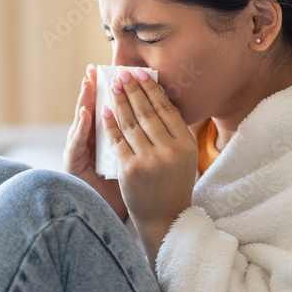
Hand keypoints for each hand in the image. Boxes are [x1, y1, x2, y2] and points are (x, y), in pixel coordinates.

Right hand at [62, 64, 128, 221]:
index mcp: (102, 139)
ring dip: (84, 101)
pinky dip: (81, 127)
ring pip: (80, 122)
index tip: (107, 70)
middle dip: (91, 89)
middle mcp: (86, 142)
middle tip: (93, 69)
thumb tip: (152, 108)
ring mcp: (78, 151)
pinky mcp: (72, 163)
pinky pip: (77, 143)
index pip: (102, 108)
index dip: (103, 90)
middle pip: (88, 109)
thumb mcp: (132, 156)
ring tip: (88, 82)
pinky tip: (86, 113)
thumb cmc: (132, 186)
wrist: (118, 213)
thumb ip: (131, 136)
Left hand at [101, 66, 196, 258]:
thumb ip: (174, 132)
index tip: (141, 73)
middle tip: (123, 72)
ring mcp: (149, 160)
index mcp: (186, 144)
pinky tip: (105, 110)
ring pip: (131, 123)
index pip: (166, 109)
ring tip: (114, 85)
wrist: (165, 218)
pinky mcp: (131, 170)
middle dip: (133, 90)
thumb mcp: (183, 157)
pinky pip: (118, 140)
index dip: (152, 89)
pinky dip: (110, 123)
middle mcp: (170, 151)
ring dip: (120, 101)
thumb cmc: (173, 184)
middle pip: (147, 112)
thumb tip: (160, 99)